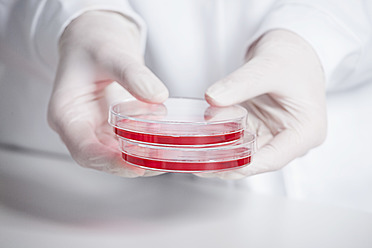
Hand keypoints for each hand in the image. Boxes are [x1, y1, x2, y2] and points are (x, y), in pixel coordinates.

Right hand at [47, 11, 168, 176]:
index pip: (84, 150)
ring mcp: (96, 127)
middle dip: (131, 165)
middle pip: (102, 158)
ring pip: (117, 155)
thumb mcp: (110, 52)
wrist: (96, 37)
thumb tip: (157, 96)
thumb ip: (131, 73)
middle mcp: (79, 127)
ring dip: (141, 159)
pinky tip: (165, 144)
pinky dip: (146, 146)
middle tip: (160, 163)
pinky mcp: (112, 125)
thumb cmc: (93, 43)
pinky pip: (128, 142)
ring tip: (167, 157)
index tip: (136, 166)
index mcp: (66, 114)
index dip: (109, 162)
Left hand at [198, 30, 326, 178]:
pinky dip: (221, 138)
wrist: (293, 48)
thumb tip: (212, 99)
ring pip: (243, 151)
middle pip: (256, 159)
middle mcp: (290, 138)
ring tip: (194, 154)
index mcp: (306, 131)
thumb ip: (240, 84)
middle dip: (226, 162)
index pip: (273, 158)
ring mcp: (272, 134)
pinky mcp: (258, 127)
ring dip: (220, 152)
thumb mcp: (268, 67)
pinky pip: (237, 138)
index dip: (244, 165)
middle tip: (198, 163)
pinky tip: (202, 139)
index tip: (217, 164)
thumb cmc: (293, 57)